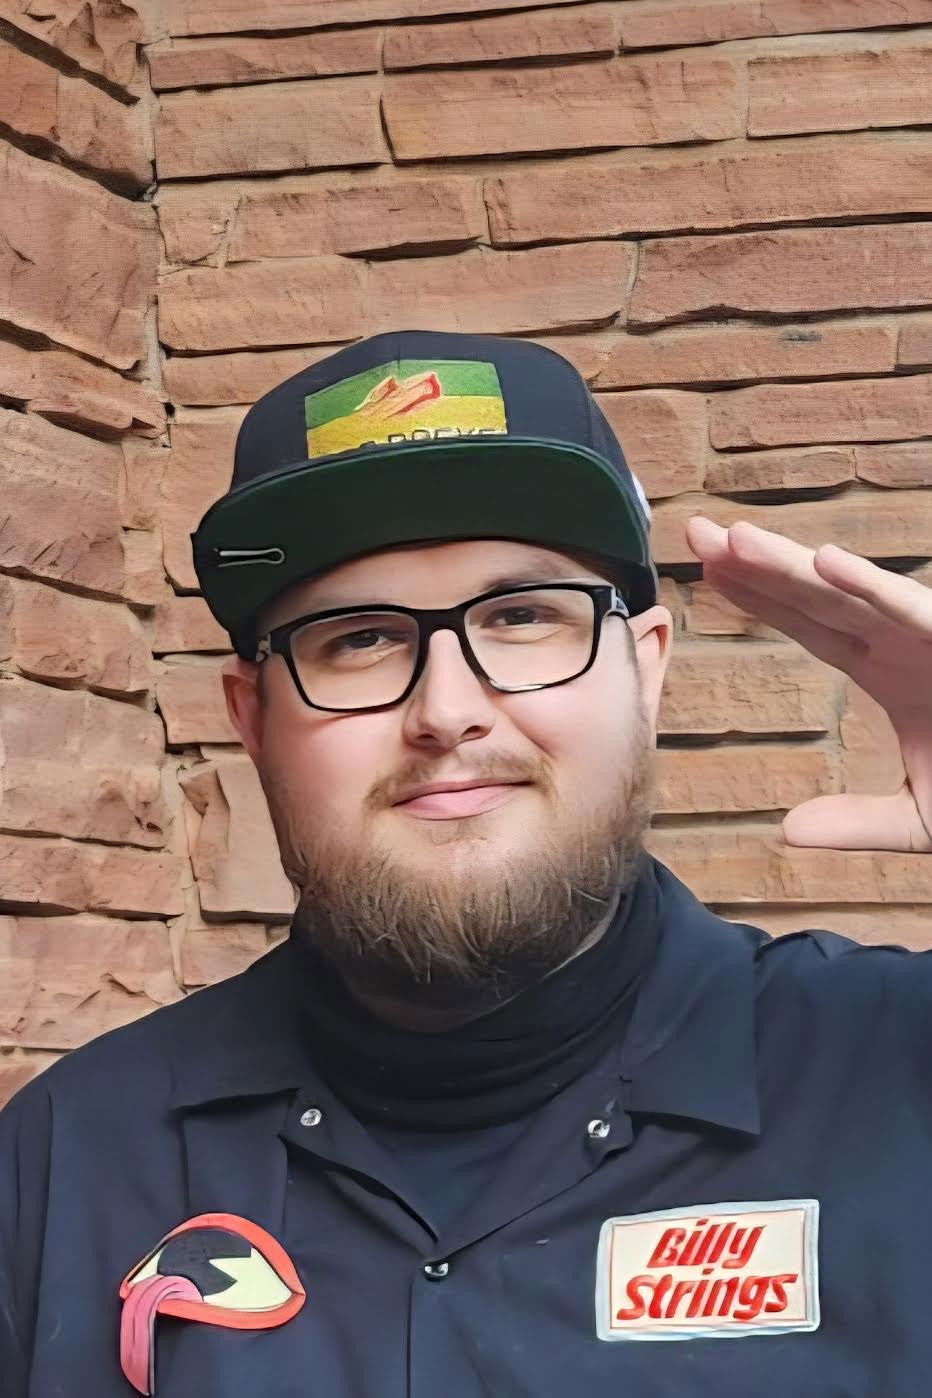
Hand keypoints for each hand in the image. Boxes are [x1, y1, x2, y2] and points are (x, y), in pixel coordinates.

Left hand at [685, 517, 931, 853]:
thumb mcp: (920, 820)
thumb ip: (856, 823)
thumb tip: (787, 832)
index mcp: (889, 669)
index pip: (809, 624)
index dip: (758, 597)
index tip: (708, 570)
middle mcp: (904, 641)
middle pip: (814, 595)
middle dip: (756, 562)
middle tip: (696, 530)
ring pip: (851, 592)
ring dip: (793, 565)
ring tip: (736, 540)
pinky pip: (915, 610)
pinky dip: (872, 586)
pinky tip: (825, 563)